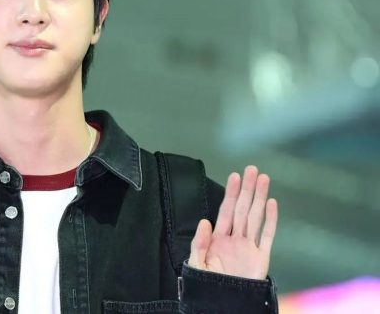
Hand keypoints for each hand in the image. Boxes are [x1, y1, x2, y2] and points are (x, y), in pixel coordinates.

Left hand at [188, 165, 277, 279]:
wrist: (225, 305)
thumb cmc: (208, 286)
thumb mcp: (197, 264)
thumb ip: (199, 243)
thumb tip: (204, 221)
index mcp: (218, 239)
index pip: (226, 211)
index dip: (231, 193)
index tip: (234, 176)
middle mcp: (235, 240)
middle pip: (243, 209)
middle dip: (247, 189)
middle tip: (252, 169)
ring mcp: (249, 247)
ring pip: (256, 217)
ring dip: (260, 197)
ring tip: (263, 179)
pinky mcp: (262, 258)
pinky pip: (267, 235)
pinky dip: (271, 219)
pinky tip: (272, 203)